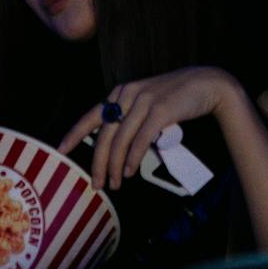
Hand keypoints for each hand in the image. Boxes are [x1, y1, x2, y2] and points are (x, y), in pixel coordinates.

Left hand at [58, 67, 234, 190]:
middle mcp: (127, 95)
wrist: (207, 84)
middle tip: (96, 184)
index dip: (74, 134)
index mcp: (120, 93)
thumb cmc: (176, 97)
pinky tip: (129, 171)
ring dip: (115, 166)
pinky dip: (132, 158)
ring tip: (115, 183)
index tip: (61, 150)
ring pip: (120, 140)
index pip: (91, 116)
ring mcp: (143, 101)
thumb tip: (117, 148)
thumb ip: (130, 118)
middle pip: (104, 135)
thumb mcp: (146, 102)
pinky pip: (140, 139)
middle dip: (98, 163)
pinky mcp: (160, 110)